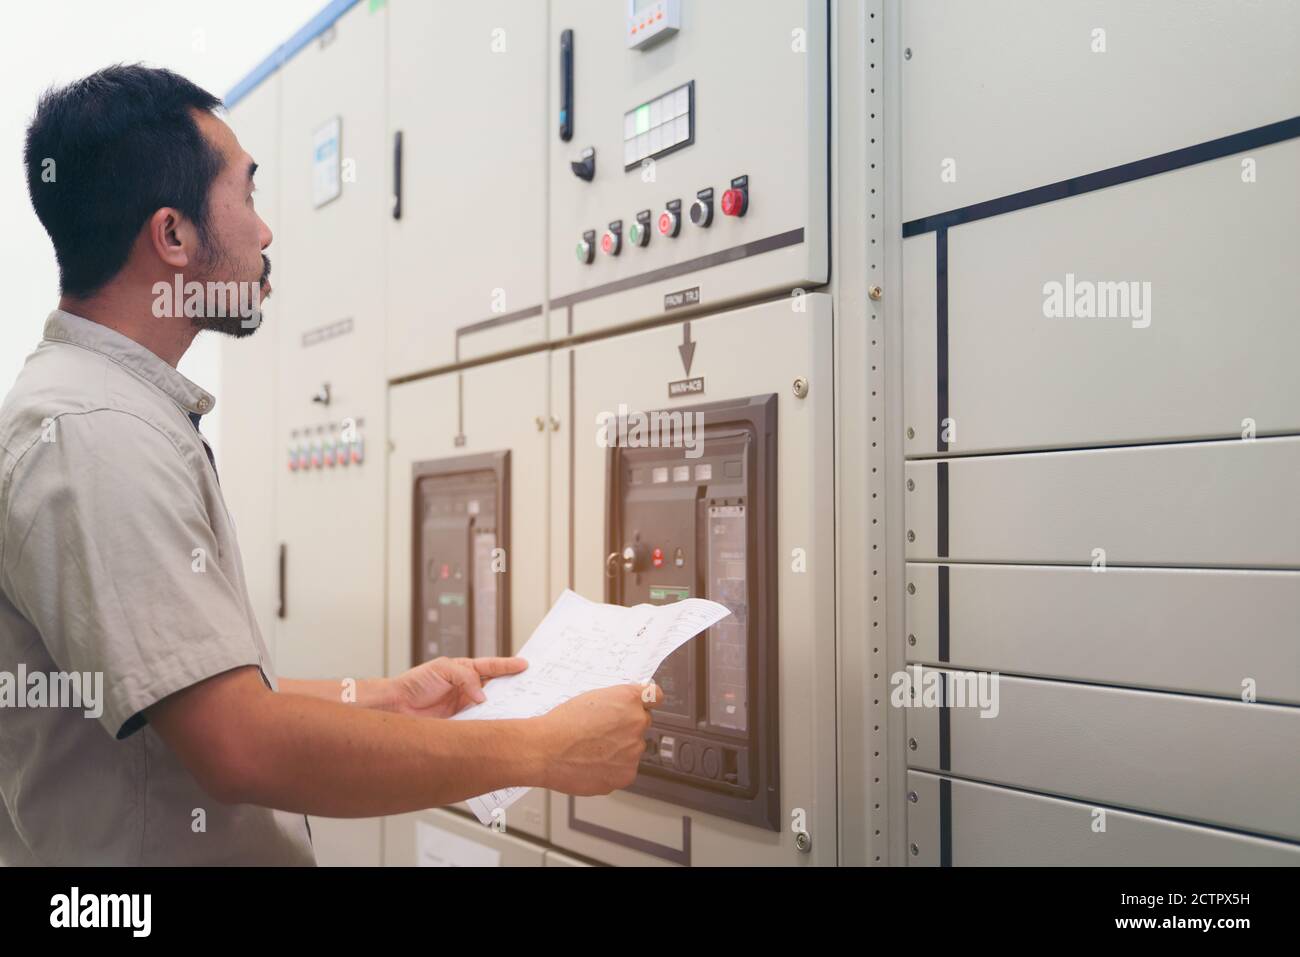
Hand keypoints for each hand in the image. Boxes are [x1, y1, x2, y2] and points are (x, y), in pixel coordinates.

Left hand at [389, 656, 527, 718]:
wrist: (397, 707)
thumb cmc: (415, 683)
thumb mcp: (442, 669)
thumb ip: (465, 678)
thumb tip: (483, 696)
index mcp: (465, 670)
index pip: (491, 666)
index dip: (508, 665)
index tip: (525, 665)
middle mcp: (468, 688)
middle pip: (496, 686)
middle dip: (513, 686)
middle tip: (530, 687)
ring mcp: (466, 706)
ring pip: (492, 706)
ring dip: (504, 706)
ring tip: (520, 707)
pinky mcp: (462, 723)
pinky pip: (481, 722)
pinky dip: (490, 723)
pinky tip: (500, 725)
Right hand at [536, 682, 662, 794]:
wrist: (545, 751)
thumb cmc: (561, 724)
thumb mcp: (590, 698)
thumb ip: (615, 702)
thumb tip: (625, 708)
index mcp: (629, 699)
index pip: (654, 696)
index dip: (646, 701)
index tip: (644, 705)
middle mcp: (636, 723)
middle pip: (641, 724)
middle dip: (626, 728)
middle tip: (601, 732)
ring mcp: (634, 750)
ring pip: (632, 749)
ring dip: (619, 750)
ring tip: (590, 750)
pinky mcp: (626, 774)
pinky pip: (624, 769)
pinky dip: (612, 769)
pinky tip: (592, 763)